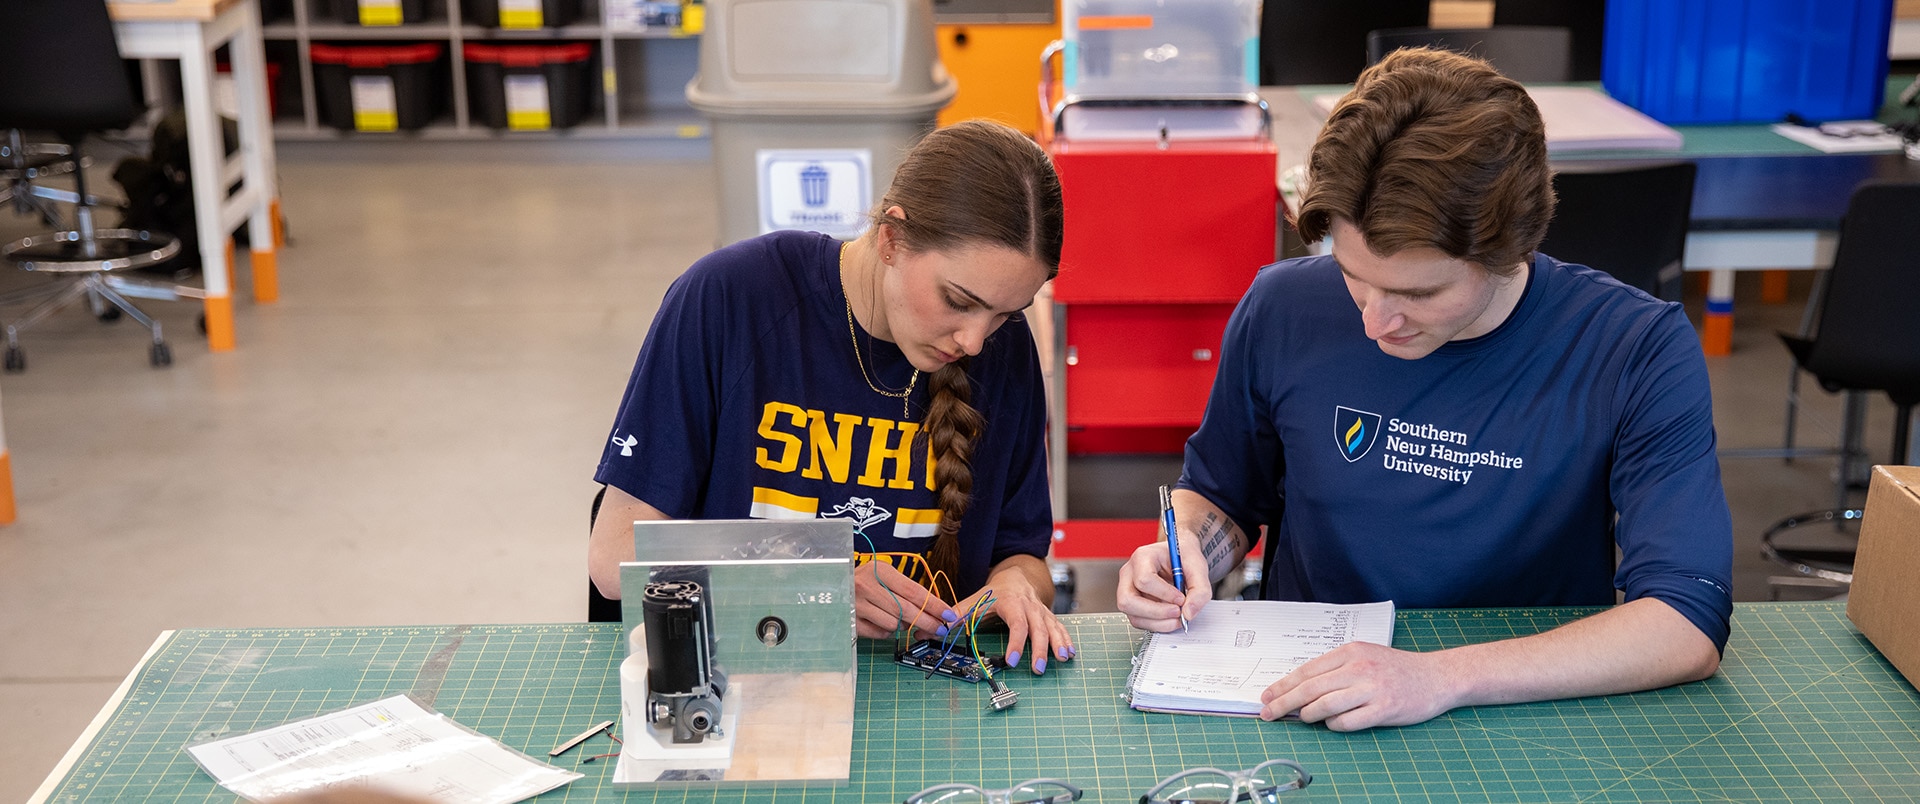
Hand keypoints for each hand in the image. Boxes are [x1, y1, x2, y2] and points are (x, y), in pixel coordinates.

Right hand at [852, 559, 954, 639]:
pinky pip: (881, 634)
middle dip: (928, 621)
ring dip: (902, 625)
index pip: (914, 591)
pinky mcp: (851, 622)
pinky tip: (881, 621)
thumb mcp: (882, 575)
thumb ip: (905, 589)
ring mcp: (857, 605)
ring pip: (895, 624)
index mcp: (879, 571)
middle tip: (940, 628)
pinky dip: (886, 631)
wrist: (829, 587)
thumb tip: (932, 608)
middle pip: (907, 610)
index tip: (948, 614)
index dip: (934, 605)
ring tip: (896, 617)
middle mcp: (867, 586)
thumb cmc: (863, 581)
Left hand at [956, 562, 1074, 674]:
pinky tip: (1070, 653)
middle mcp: (1030, 607)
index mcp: (1012, 603)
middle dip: (1040, 649)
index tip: (1012, 660)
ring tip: (1062, 659)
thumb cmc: (996, 592)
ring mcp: (1042, 612)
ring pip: (1052, 627)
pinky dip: (1066, 640)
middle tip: (1038, 668)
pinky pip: (1060, 628)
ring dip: (1058, 644)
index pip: (1017, 624)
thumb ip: (958, 613)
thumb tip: (937, 626)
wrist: (1017, 577)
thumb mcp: (976, 599)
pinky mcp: (1049, 617)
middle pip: (1038, 628)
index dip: (1016, 643)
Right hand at [1115, 532, 1211, 631]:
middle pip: (1128, 601)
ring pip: (1133, 616)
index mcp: (1142, 557)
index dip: (1164, 593)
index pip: (1144, 579)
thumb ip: (1200, 590)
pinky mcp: (1134, 605)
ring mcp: (1128, 591)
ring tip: (1178, 617)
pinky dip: (1158, 625)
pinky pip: (1140, 622)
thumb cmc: (1184, 558)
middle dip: (1156, 612)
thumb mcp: (1198, 567)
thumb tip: (1188, 614)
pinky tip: (1172, 618)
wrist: (1181, 557)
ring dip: (1158, 623)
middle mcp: (1129, 574)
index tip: (1181, 598)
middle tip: (1178, 612)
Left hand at [1258, 642, 1459, 730]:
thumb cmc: (1397, 668)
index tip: (1267, 696)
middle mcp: (1359, 668)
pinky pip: (1347, 722)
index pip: (1307, 670)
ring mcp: (1372, 689)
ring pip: (1325, 705)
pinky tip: (1332, 724)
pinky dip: (1334, 725)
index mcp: (1350, 652)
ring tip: (1302, 719)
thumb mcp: (1364, 656)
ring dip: (1307, 715)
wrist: (1436, 677)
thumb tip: (1300, 687)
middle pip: (1310, 688)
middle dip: (1284, 702)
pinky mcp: (1383, 709)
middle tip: (1268, 713)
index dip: (1283, 685)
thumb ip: (1336, 668)